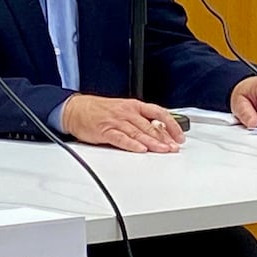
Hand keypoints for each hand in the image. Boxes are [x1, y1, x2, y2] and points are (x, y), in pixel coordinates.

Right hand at [61, 95, 183, 152]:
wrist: (76, 109)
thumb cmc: (100, 110)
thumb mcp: (124, 109)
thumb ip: (140, 119)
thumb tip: (159, 132)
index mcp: (134, 105)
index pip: (159, 113)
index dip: (172, 125)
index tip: (180, 136)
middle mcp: (127, 112)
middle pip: (150, 125)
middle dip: (165, 138)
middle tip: (174, 148)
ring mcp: (116, 121)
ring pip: (138, 132)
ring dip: (153, 143)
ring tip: (163, 150)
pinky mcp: (105, 131)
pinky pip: (121, 138)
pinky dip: (131, 144)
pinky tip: (140, 149)